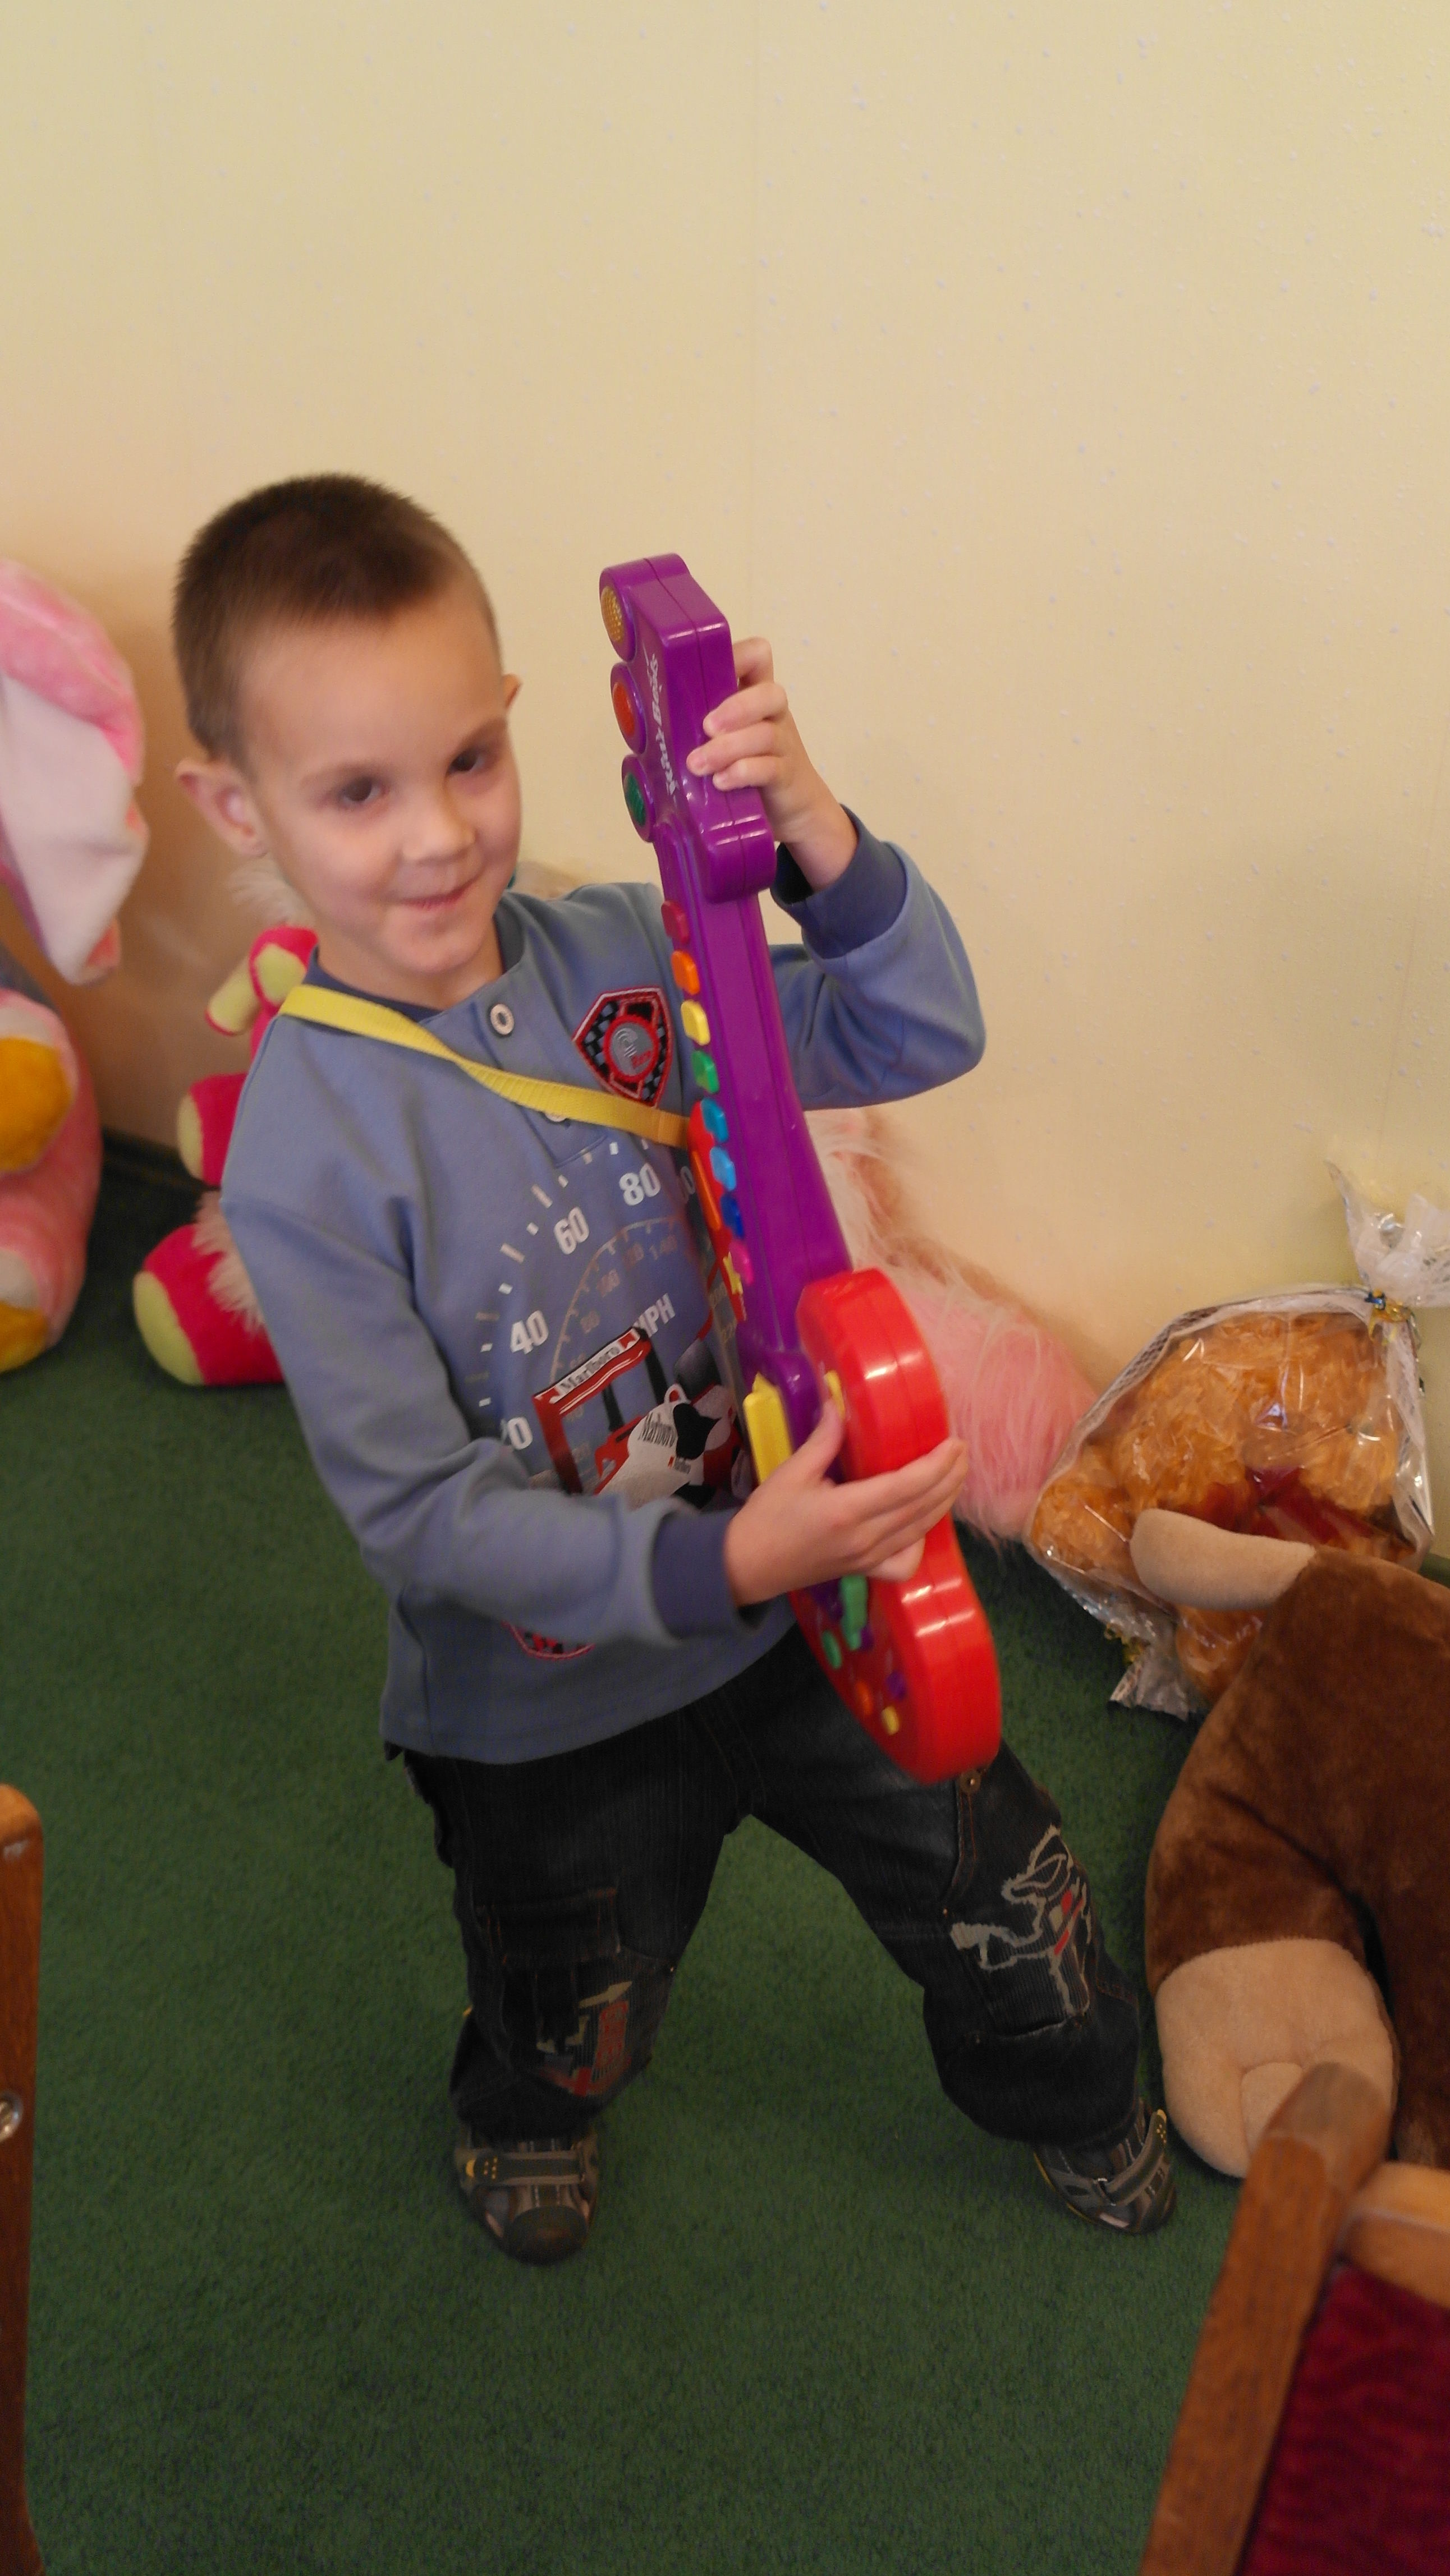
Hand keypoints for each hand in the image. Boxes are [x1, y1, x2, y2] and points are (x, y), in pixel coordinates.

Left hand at [685, 637, 856, 888]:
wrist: (794, 807)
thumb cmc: (747, 766)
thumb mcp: (724, 737)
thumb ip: (697, 725)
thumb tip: (639, 726)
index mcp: (756, 695)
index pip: (757, 655)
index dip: (737, 655)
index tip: (705, 674)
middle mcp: (774, 715)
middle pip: (770, 693)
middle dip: (736, 707)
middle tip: (706, 727)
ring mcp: (784, 744)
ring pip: (765, 734)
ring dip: (727, 748)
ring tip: (697, 765)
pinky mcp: (786, 775)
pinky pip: (769, 768)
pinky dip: (742, 773)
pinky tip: (721, 781)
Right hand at [722, 1401, 967, 1606]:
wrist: (748, 1565)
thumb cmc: (767, 1516)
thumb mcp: (792, 1472)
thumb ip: (823, 1440)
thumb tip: (839, 1403)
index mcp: (847, 1510)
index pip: (907, 1487)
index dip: (937, 1465)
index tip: (953, 1442)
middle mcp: (866, 1538)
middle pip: (923, 1507)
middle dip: (950, 1478)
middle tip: (962, 1450)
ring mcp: (869, 1558)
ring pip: (921, 1530)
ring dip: (944, 1501)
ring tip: (954, 1474)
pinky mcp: (867, 1570)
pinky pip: (906, 1560)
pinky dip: (922, 1540)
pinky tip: (922, 1520)